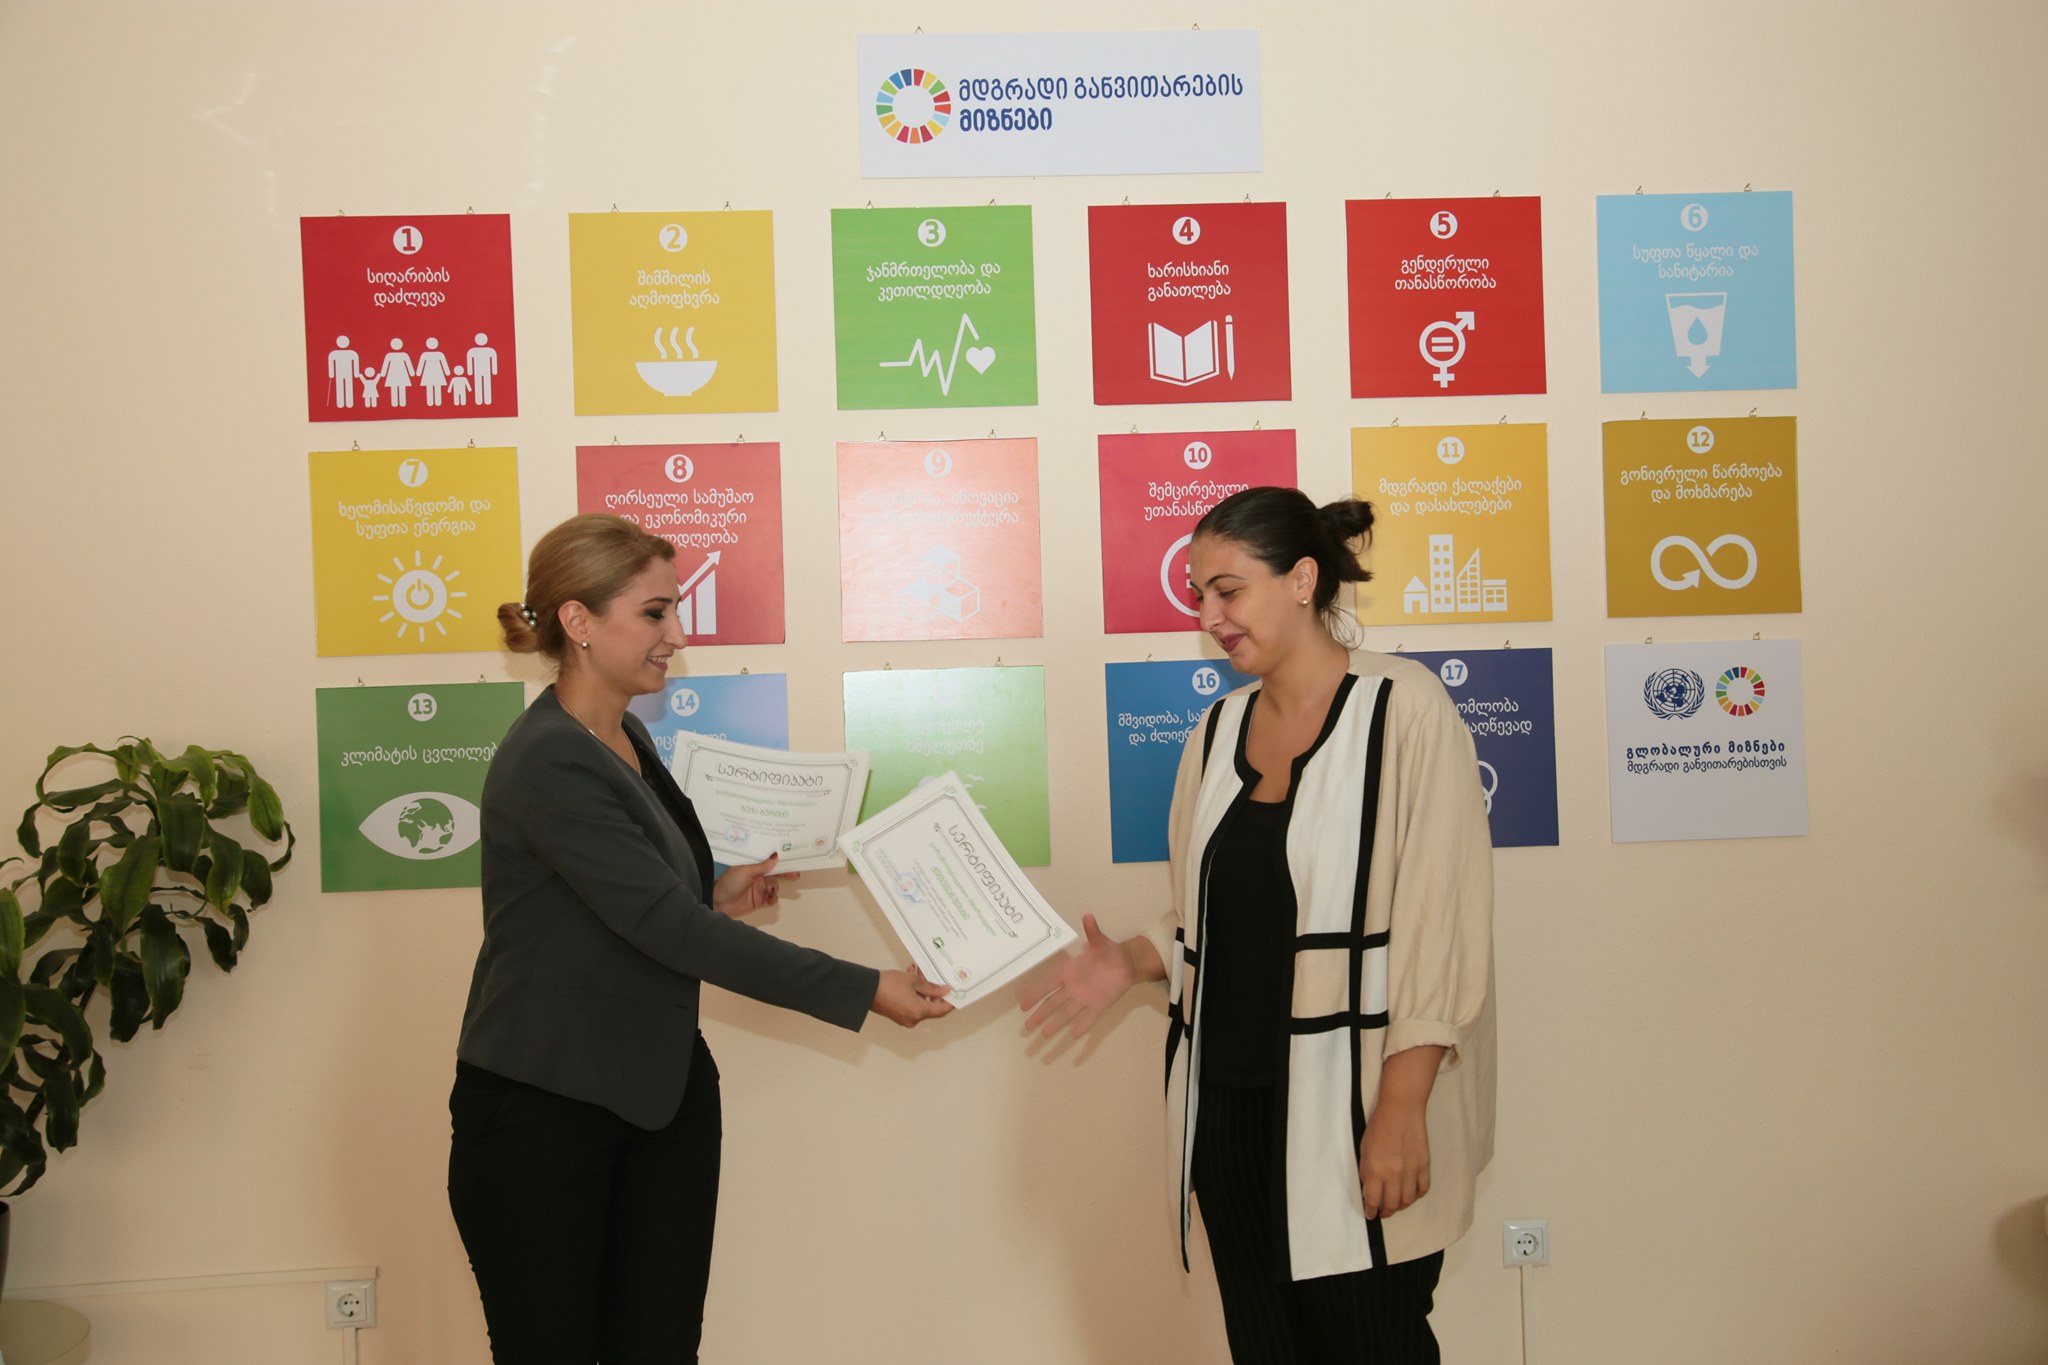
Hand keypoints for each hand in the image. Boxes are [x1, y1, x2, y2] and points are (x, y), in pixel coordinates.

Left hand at [711, 853, 797, 917]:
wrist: (719, 903)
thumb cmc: (730, 883)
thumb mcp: (746, 871)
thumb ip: (762, 866)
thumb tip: (776, 856)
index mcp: (753, 867)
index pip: (770, 862)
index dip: (781, 861)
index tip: (793, 859)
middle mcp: (758, 877)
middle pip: (776, 874)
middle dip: (786, 874)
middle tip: (795, 875)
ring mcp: (759, 889)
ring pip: (775, 887)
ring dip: (776, 888)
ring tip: (770, 890)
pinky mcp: (759, 901)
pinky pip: (772, 899)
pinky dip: (773, 898)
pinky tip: (770, 897)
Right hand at [870, 965, 953, 1026]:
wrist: (867, 989)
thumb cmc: (887, 985)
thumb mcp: (914, 981)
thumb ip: (931, 987)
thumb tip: (943, 991)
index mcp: (919, 1012)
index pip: (942, 1010)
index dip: (950, 1002)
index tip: (955, 995)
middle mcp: (913, 1019)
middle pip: (930, 1007)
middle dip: (933, 991)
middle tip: (934, 979)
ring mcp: (905, 1018)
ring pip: (920, 1004)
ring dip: (922, 990)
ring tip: (918, 973)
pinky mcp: (897, 1015)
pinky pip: (911, 1005)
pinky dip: (914, 994)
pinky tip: (911, 980)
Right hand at [1017, 914, 1137, 1039]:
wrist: (1126, 962)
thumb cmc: (1108, 950)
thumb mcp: (1100, 941)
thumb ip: (1092, 932)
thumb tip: (1088, 915)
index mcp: (1069, 971)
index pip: (1048, 985)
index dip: (1035, 995)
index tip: (1022, 1005)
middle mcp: (1073, 987)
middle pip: (1053, 1003)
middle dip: (1040, 1015)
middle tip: (1027, 1027)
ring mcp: (1086, 997)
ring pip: (1067, 1013)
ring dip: (1056, 1023)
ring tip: (1044, 1035)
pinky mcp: (1100, 1004)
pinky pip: (1089, 1017)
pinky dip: (1082, 1025)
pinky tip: (1073, 1035)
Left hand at [1358, 1102, 1429, 1219]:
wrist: (1401, 1110)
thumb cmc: (1379, 1127)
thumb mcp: (1364, 1150)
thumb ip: (1366, 1172)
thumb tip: (1368, 1191)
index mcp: (1375, 1170)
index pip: (1373, 1200)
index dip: (1371, 1211)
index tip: (1371, 1214)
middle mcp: (1394, 1174)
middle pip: (1392, 1204)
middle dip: (1386, 1212)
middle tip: (1383, 1212)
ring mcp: (1411, 1171)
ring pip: (1408, 1200)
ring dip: (1401, 1206)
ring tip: (1396, 1204)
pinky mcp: (1424, 1166)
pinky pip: (1423, 1189)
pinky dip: (1417, 1195)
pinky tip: (1410, 1194)